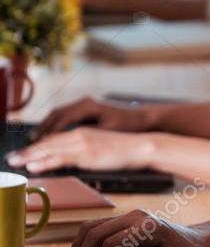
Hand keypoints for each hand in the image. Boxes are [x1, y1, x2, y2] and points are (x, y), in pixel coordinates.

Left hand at [6, 126, 152, 173]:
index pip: (53, 139)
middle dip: (27, 151)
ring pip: (49, 149)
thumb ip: (83, 153)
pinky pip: (60, 158)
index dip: (36, 146)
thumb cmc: (123, 150)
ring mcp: (81, 143)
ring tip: (14, 162)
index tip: (22, 153)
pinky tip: (33, 166)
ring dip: (29, 156)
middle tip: (10, 158)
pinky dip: (44, 162)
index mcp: (81, 133)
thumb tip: (71, 160)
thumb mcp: (99, 149)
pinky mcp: (86, 154)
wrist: (140, 146)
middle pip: (47, 142)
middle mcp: (78, 135)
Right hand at [35, 96, 153, 137]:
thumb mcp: (109, 132)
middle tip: (29, 144)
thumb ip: (89, 137)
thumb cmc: (128, 125)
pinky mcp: (87, 109)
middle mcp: (84, 102)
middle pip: (56, 115)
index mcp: (88, 106)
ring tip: (34, 140)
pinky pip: (65, 116)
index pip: (62, 120)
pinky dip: (55, 125)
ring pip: (58, 115)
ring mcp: (85, 104)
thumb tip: (69, 144)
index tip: (37, 145)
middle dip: (42, 130)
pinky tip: (49, 135)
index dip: (49, 133)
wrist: (144, 117)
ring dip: (46, 127)